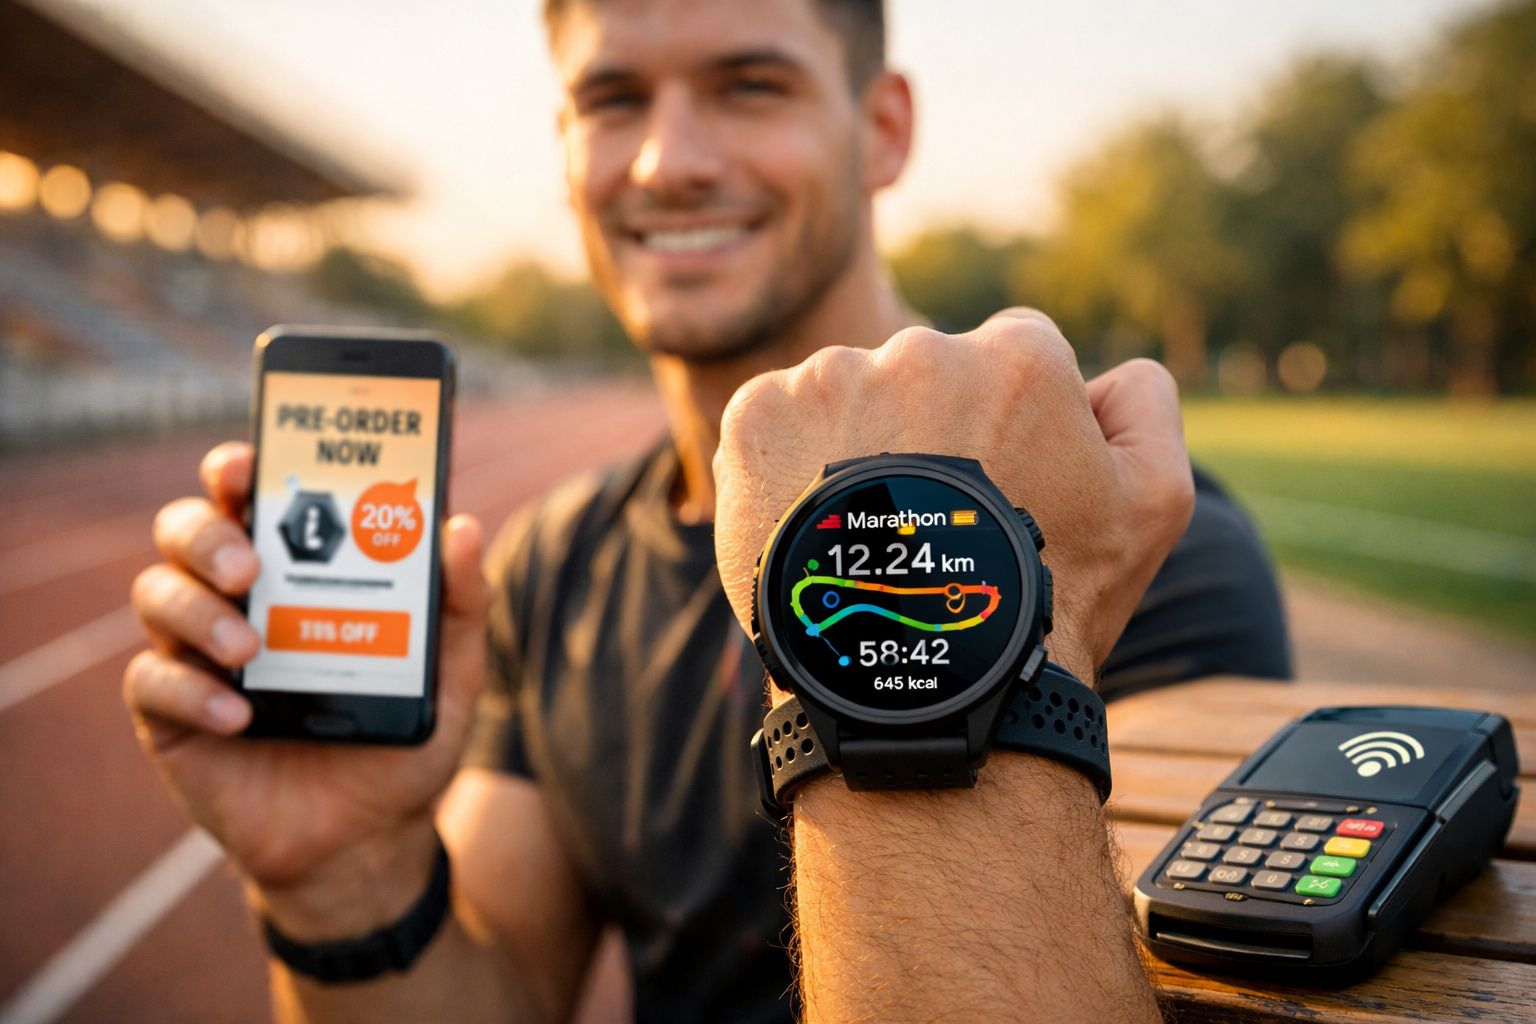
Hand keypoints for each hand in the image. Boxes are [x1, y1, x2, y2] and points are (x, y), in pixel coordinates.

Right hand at [125, 442, 490, 931]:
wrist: (370, 837)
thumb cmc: (404, 735)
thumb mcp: (453, 670)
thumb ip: (462, 601)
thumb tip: (461, 526)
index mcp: (298, 569)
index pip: (250, 495)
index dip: (239, 468)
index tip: (249, 463)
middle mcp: (237, 597)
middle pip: (184, 530)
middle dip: (206, 533)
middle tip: (249, 562)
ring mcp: (198, 654)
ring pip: (155, 595)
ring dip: (197, 610)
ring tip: (250, 648)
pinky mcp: (173, 718)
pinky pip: (151, 685)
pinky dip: (191, 692)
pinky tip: (239, 716)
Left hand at [712, 310, 1193, 685]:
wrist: (919, 687)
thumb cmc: (1044, 602)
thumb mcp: (1152, 505)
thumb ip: (1145, 407)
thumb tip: (1102, 372)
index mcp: (1019, 355)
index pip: (1013, 356)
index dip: (1008, 425)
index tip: (992, 488)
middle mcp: (922, 348)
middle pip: (927, 372)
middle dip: (931, 429)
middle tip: (930, 524)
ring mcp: (832, 378)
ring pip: (849, 393)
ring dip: (857, 443)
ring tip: (871, 535)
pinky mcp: (757, 415)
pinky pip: (776, 420)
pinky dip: (789, 463)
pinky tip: (818, 525)